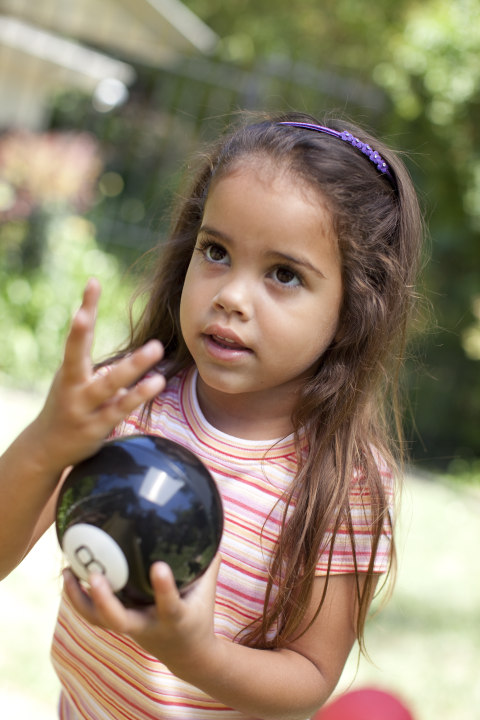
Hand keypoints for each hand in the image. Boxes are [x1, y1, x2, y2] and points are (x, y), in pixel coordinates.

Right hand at [33, 278, 165, 473]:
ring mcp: (83, 408)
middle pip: (77, 355)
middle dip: (82, 330)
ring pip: (108, 384)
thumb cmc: (68, 404)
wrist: (46, 449)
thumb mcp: (73, 378)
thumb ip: (89, 355)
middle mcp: (72, 386)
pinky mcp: (97, 427)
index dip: (85, 308)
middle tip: (89, 310)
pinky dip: (138, 394)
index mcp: (68, 371)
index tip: (93, 283)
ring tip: (155, 348)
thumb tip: (100, 323)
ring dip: (132, 366)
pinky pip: (121, 408)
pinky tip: (156, 382)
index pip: (77, 335)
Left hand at [63, 555, 221, 671]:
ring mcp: (129, 628)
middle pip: (119, 621)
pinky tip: (69, 575)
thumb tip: (210, 524)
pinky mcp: (119, 625)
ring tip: (67, 571)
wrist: (188, 655)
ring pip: (98, 620)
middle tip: (94, 575)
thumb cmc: (199, 615)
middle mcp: (147, 626)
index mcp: (175, 619)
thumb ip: (208, 562)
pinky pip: (93, 615)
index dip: (164, 588)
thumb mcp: (208, 592)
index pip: (169, 605)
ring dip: (80, 599)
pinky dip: (78, 597)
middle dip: (105, 600)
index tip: (159, 566)